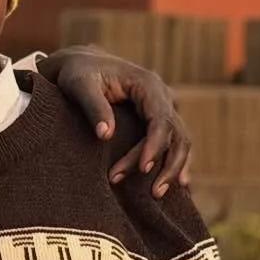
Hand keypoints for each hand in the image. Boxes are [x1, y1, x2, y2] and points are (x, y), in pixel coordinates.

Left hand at [40, 48, 191, 196]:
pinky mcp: (158, 120)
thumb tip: (105, 135)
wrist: (82, 65)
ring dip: (172, 169)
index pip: (161, 119)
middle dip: (168, 165)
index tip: (143, 169)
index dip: (155, 145)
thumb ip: (93, 107)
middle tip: (153, 193)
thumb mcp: (80, 84)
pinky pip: (173, 144)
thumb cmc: (79, 73)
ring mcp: (163, 108)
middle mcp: (162, 96)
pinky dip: (174, 164)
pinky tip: (172, 186)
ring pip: (180, 142)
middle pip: (177, 134)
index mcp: (147, 84)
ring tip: (157, 194)